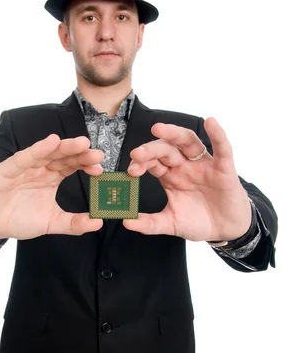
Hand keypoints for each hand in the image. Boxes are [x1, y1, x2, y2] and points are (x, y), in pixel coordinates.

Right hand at [0, 134, 103, 242]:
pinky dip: (38, 149)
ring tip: (81, 143)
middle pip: (63, 157)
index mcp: (51, 177)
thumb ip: (73, 223)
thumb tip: (98, 222)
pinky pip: (25, 157)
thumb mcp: (51, 222)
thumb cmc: (18, 219)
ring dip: (64, 147)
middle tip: (97, 153)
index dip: (85, 164)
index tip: (100, 169)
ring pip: (47, 153)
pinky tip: (52, 141)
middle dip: (80, 154)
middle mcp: (40, 168)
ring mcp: (24, 166)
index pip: (72, 166)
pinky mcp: (7, 169)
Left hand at [124, 118, 251, 240]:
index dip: (141, 163)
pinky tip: (211, 123)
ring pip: (188, 142)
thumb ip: (150, 224)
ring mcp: (203, 165)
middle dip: (151, 149)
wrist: (225, 230)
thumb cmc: (198, 221)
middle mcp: (184, 165)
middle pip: (166, 150)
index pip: (152, 162)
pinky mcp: (223, 169)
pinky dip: (218, 135)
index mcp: (169, 175)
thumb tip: (126, 222)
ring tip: (158, 129)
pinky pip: (222, 149)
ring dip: (174, 134)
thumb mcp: (171, 223)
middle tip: (137, 153)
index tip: (131, 170)